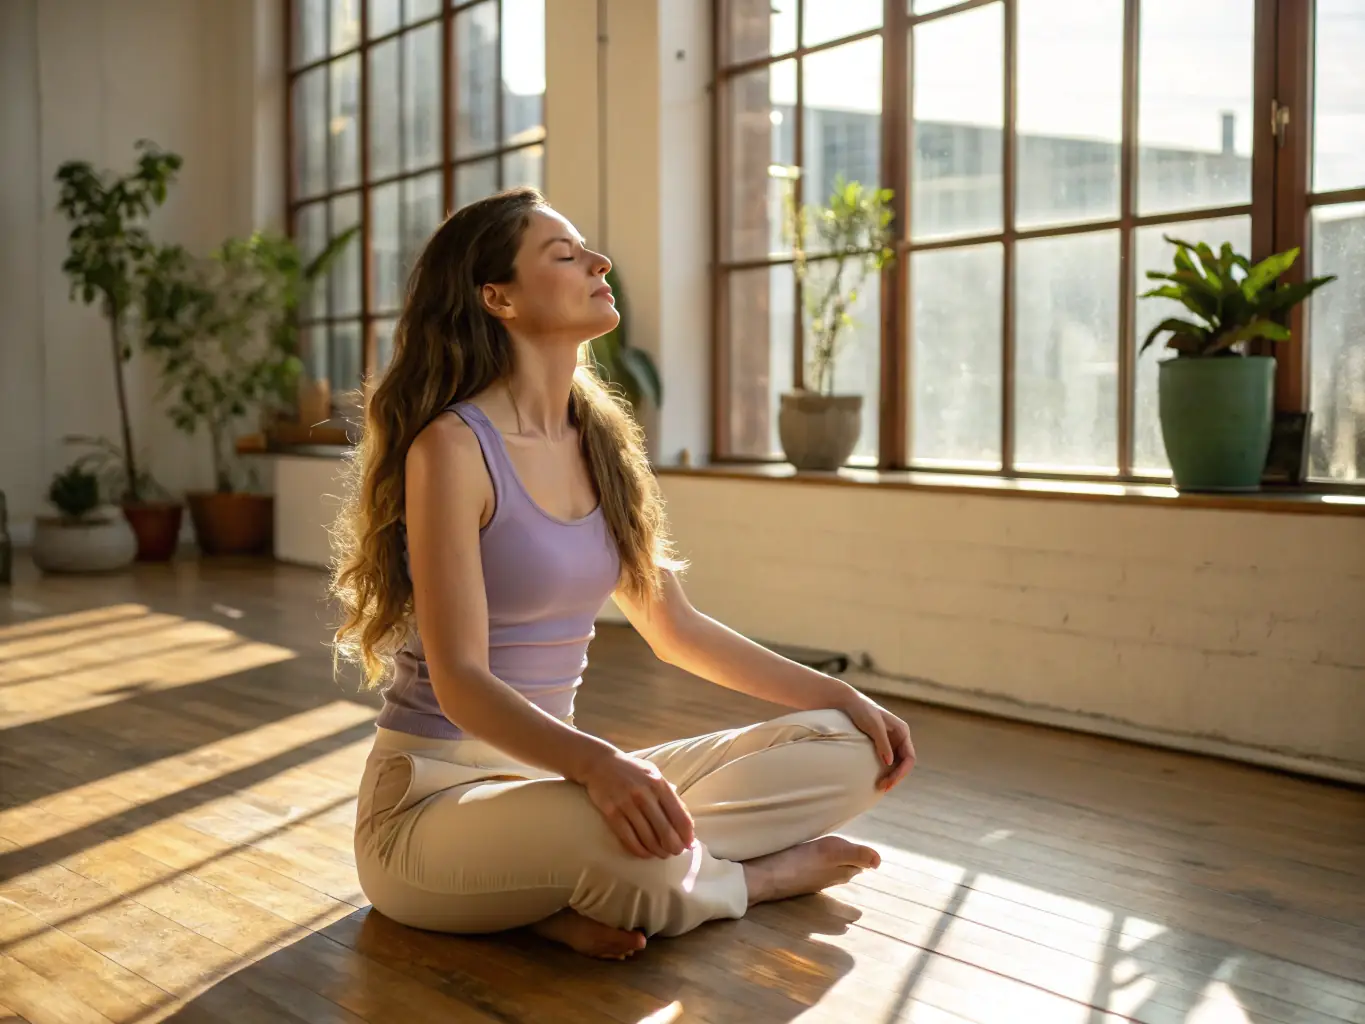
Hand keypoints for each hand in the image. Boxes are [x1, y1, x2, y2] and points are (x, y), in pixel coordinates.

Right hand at [577, 748, 696, 858]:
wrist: (600, 763)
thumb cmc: (632, 771)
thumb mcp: (654, 775)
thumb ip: (670, 796)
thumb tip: (687, 823)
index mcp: (659, 784)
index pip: (679, 816)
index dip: (686, 834)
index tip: (689, 845)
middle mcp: (645, 794)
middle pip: (665, 831)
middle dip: (673, 847)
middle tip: (675, 853)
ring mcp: (627, 804)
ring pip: (647, 838)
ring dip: (657, 851)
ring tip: (661, 854)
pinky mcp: (611, 813)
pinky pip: (628, 838)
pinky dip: (639, 850)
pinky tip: (644, 853)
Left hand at [839, 693, 916, 791]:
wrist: (847, 703)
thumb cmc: (861, 711)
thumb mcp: (873, 725)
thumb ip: (882, 743)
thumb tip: (889, 763)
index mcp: (902, 732)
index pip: (909, 757)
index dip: (902, 772)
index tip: (890, 782)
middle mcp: (899, 738)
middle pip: (903, 763)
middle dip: (895, 777)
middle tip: (882, 788)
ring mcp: (890, 742)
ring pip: (896, 764)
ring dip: (890, 776)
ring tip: (879, 787)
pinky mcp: (880, 745)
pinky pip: (886, 762)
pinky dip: (884, 772)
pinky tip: (876, 779)